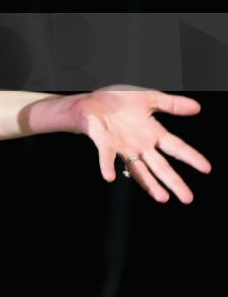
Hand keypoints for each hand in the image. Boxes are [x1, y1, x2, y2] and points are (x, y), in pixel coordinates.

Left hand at [67, 87, 211, 202]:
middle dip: (173, 181)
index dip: (190, 156)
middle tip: (187, 198)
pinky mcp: (104, 143)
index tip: (206, 168)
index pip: (175, 147)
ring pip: (138, 169)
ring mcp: (122, 147)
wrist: (90, 100)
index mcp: (151, 133)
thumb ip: (170, 104)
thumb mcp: (147, 98)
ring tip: (161, 197)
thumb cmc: (117, 101)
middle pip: (160, 166)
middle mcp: (139, 145)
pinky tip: (110, 177)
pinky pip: (107, 156)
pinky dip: (107, 166)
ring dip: (149, 184)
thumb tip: (197, 107)